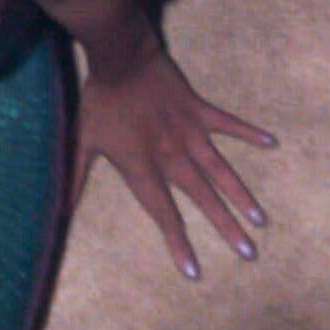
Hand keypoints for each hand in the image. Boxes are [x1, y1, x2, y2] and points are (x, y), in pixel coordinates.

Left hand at [70, 49, 275, 279]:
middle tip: (249, 254)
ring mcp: (190, 132)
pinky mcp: (200, 109)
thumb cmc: (99, 100)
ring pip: (221, 169)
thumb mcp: (82, 140)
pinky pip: (229, 124)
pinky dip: (249, 132)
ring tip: (261, 220)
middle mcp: (171, 155)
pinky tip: (272, 142)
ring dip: (241, 194)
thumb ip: (73, 177)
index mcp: (143, 166)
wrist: (119, 57)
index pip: (163, 213)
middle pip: (202, 198)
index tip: (195, 272)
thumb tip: (58, 208)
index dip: (178, 243)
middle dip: (225, 227)